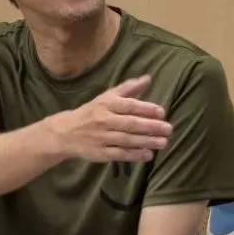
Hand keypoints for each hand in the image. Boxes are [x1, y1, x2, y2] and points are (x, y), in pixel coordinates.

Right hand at [50, 76, 171, 163]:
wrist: (65, 132)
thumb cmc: (91, 112)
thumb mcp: (107, 97)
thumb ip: (128, 88)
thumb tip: (148, 78)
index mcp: (106, 104)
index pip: (129, 105)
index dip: (146, 108)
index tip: (161, 112)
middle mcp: (104, 120)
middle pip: (130, 124)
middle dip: (150, 126)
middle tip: (168, 129)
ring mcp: (101, 137)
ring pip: (126, 140)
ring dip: (146, 142)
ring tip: (163, 142)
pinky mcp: (100, 153)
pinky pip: (119, 154)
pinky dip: (134, 155)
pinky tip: (148, 155)